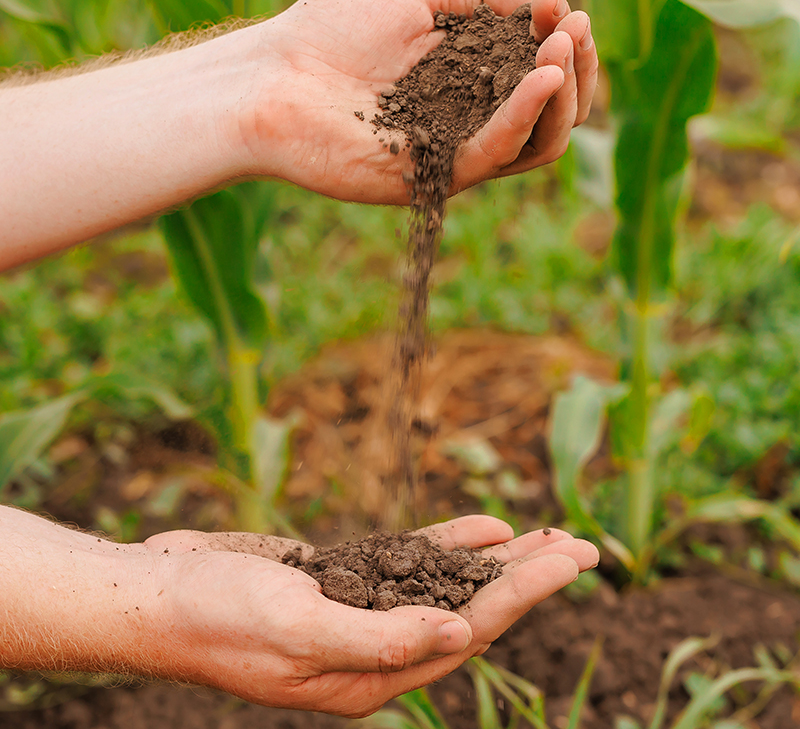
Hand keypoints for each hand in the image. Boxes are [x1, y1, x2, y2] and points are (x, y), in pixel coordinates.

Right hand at [143, 515, 597, 716]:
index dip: (525, 595)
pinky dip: (448, 546)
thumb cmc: (218, 614)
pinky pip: (410, 564)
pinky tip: (482, 529)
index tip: (570, 559)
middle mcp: (377, 650)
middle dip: (528, 579)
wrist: (162, 593)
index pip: (469, 632)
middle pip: (472, 610)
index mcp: (372, 676)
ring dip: (497, 562)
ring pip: (447, 586)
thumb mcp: (295, 627)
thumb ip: (377, 639)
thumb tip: (458, 633)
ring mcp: (362, 614)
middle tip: (583, 546)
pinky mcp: (344, 582)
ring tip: (545, 535)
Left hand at [241, 0, 597, 203]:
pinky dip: (524, 115)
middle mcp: (470, 117)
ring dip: (563, 94)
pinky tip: (543, 77)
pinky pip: (496, 154)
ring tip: (563, 48)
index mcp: (468, 76)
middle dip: (577, 66)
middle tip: (574, 27)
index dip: (558, 35)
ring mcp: (455, 152)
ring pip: (538, 141)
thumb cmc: (329, 31)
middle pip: (552, 110)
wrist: (272, 78)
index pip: (538, 67)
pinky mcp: (435, 179)